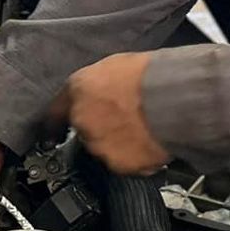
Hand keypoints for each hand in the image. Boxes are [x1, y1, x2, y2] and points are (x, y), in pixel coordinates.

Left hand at [53, 52, 168, 175]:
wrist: (174, 99)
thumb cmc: (152, 75)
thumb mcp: (117, 65)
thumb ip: (99, 84)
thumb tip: (101, 92)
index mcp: (78, 90)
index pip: (55, 112)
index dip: (57, 121)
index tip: (55, 130)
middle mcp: (82, 120)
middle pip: (85, 131)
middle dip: (101, 127)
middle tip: (125, 119)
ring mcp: (99, 146)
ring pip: (105, 149)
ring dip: (118, 143)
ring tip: (143, 130)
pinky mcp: (119, 165)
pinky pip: (126, 164)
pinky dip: (136, 157)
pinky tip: (150, 142)